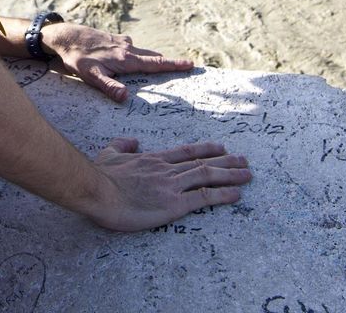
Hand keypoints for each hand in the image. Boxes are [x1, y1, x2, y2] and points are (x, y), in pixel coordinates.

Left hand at [40, 23, 193, 102]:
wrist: (66, 36)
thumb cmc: (78, 58)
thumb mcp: (91, 76)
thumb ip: (109, 87)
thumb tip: (126, 98)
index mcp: (126, 59)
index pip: (155, 64)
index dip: (173, 65)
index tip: (191, 64)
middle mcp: (128, 48)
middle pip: (153, 57)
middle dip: (168, 63)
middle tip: (183, 68)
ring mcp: (122, 42)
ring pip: (143, 52)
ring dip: (152, 60)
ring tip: (160, 68)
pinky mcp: (115, 39)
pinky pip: (131, 49)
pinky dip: (137, 56)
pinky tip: (131, 61)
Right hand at [83, 138, 251, 230]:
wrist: (97, 190)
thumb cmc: (100, 175)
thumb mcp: (109, 153)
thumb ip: (122, 145)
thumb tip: (132, 141)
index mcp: (153, 159)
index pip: (186, 152)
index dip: (206, 149)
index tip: (221, 148)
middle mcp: (167, 169)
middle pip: (203, 162)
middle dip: (226, 161)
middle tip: (243, 160)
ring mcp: (172, 186)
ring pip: (208, 176)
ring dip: (231, 175)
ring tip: (247, 174)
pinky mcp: (173, 204)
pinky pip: (203, 197)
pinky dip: (222, 194)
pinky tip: (236, 194)